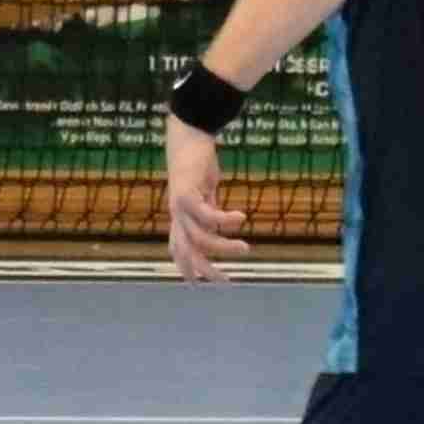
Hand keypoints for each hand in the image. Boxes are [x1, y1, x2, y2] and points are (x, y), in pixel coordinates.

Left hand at [164, 123, 249, 278]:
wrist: (188, 140)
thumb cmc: (197, 167)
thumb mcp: (205, 193)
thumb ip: (209, 212)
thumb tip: (218, 230)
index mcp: (180, 218)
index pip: (178, 249)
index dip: (184, 267)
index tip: (194, 284)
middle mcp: (177, 216)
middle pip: (187, 252)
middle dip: (205, 269)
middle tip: (226, 281)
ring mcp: (179, 206)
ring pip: (200, 237)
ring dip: (223, 247)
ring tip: (246, 248)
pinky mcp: (186, 193)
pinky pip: (206, 215)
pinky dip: (224, 220)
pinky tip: (241, 219)